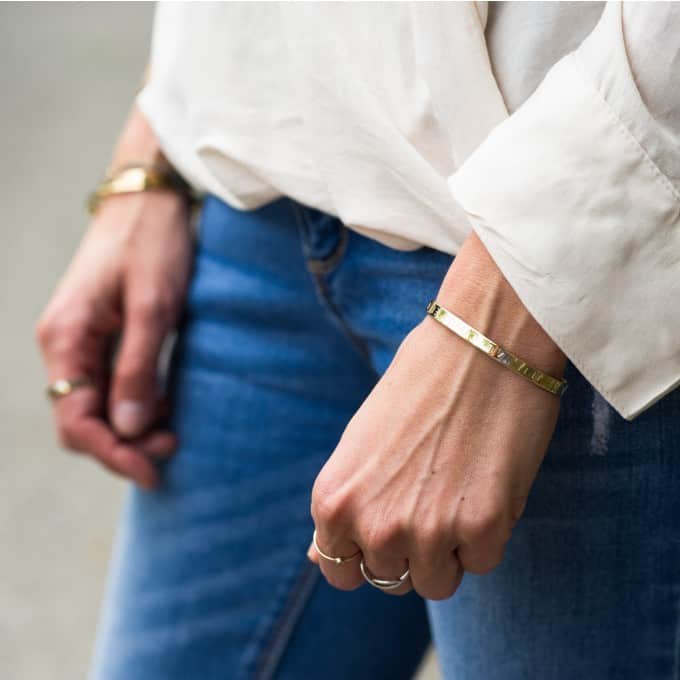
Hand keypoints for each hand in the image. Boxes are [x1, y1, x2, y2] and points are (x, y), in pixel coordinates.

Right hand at [36, 189, 192, 487]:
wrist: (152, 197)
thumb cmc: (152, 243)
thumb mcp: (153, 308)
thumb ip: (138, 368)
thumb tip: (129, 429)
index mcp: (65, 338)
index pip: (75, 419)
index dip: (112, 453)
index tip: (152, 470)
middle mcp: (66, 344)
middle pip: (83, 417)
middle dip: (124, 442)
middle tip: (171, 448)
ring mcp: (84, 339)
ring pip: (99, 403)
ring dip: (131, 425)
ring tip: (172, 431)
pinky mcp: (106, 332)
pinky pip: (112, 382)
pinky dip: (136, 401)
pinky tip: (163, 404)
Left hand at [309, 233, 565, 598]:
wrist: (478, 343)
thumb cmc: (417, 387)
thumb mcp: (357, 446)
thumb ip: (341, 507)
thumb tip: (316, 559)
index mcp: (333, 501)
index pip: (339, 572)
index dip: (366, 554)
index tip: (389, 523)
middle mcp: (372, 525)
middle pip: (392, 580)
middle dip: (411, 549)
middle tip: (430, 492)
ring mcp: (426, 530)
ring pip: (438, 583)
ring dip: (450, 548)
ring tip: (458, 487)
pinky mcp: (482, 527)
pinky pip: (483, 562)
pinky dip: (488, 533)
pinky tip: (486, 481)